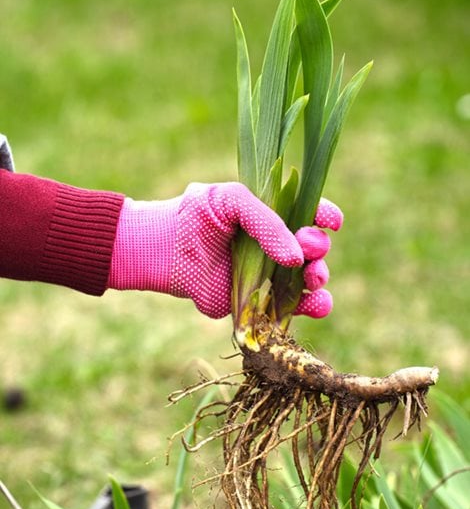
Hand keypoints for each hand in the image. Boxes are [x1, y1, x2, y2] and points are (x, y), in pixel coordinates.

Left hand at [108, 182, 341, 318]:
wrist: (162, 249)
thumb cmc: (195, 215)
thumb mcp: (233, 199)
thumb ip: (267, 222)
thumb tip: (295, 258)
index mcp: (273, 215)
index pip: (310, 214)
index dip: (325, 217)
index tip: (331, 221)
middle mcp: (276, 246)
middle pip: (316, 249)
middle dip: (320, 249)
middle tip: (308, 249)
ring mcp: (269, 275)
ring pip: (310, 281)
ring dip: (320, 278)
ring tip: (313, 276)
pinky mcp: (258, 302)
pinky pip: (292, 309)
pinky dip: (310, 308)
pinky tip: (315, 303)